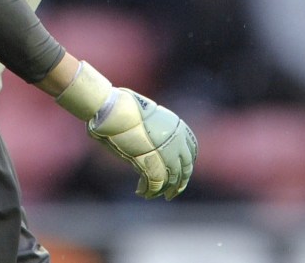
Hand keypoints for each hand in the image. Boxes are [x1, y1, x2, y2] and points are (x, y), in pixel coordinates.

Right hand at [55, 62, 197, 199]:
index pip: (191, 152)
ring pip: (170, 180)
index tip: (180, 176)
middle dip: (178, 184)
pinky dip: (148, 190)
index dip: (186, 167)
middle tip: (170, 195)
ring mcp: (166, 153)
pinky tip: (140, 191)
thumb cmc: (122, 110)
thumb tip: (154, 151)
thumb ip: (156, 135)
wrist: (113, 110)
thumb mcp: (147, 119)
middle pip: (184, 170)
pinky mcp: (152, 164)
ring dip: (161, 190)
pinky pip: (155, 184)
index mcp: (177, 128)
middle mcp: (176, 142)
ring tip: (150, 195)